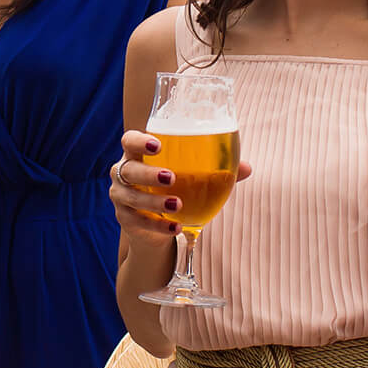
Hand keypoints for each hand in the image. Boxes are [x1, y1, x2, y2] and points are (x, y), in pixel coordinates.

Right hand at [109, 130, 253, 247]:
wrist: (156, 225)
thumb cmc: (175, 189)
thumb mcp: (192, 178)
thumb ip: (217, 170)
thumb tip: (246, 168)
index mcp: (138, 155)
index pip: (129, 140)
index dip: (140, 141)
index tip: (158, 145)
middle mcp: (123, 173)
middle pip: (128, 169)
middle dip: (148, 173)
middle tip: (171, 177)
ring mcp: (121, 197)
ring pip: (131, 197)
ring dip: (154, 201)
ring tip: (177, 205)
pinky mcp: (125, 219)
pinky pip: (138, 222)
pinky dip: (158, 226)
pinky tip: (175, 227)